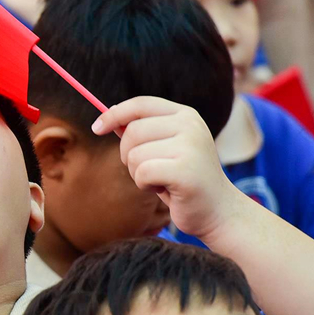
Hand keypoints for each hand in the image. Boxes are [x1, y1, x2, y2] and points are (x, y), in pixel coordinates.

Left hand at [92, 96, 239, 238]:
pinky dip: (145, 185)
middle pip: (132, 131)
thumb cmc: (182, 179)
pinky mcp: (185, 170)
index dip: (114, 114)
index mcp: (185, 115)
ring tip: (161, 180)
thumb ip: (142, 132)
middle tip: (147, 170)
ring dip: (138, 173)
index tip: (96, 128)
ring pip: (134, 154)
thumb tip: (108, 119)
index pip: (140, 104)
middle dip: (128, 155)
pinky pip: (142, 172)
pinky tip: (165, 189)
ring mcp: (191, 146)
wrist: (217, 210)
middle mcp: (190, 125)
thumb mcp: (164, 148)